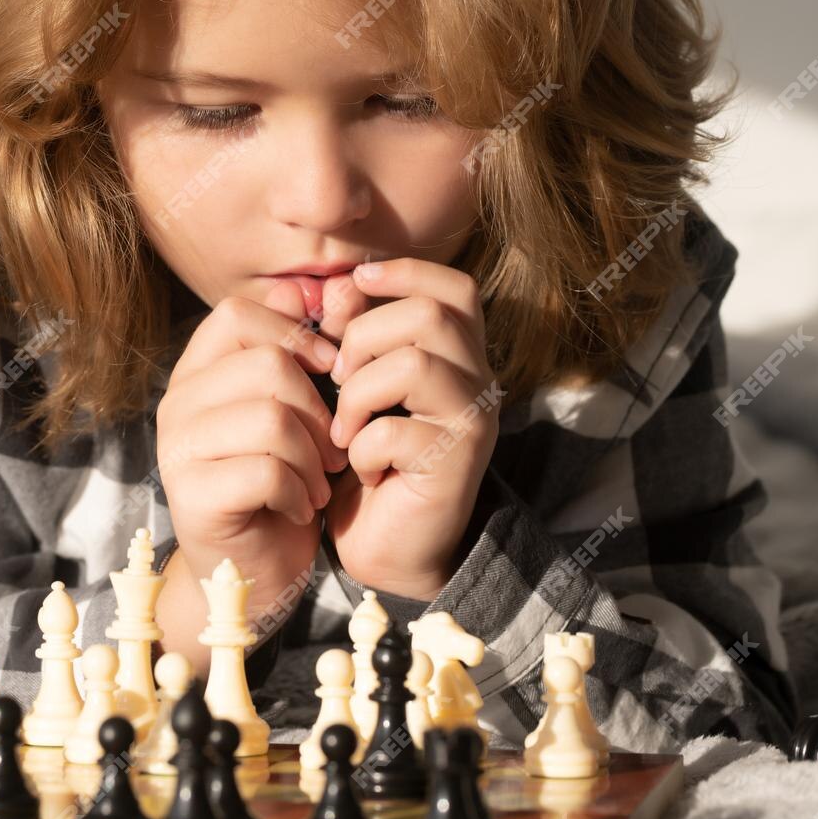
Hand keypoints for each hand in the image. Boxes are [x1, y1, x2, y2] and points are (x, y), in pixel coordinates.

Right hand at [155, 280, 351, 614]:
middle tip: (331, 446)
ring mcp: (178, 450)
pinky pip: (267, 470)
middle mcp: (177, 403)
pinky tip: (301, 507)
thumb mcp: (293, 411)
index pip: (237, 312)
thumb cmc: (279, 485)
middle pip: (267, 364)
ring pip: (271, 416)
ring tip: (317, 481)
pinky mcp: (193, 495)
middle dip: (318, 407)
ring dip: (312, 454)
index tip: (330, 370)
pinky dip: (299, 490)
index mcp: (196, 372)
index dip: (296, 334)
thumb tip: (335, 288)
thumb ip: (304, 353)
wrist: (252, 575)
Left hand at [321, 258, 501, 600]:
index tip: (356, 281)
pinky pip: (396, 430)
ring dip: (359, 392)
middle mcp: (478, 382)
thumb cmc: (370, 459)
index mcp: (458, 356)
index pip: (455, 289)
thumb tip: (339, 286)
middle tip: (339, 377)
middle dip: (365, 336)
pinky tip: (361, 468)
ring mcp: (472, 422)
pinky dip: (363, 446)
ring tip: (345, 428)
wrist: (388, 547)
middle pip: (431, 315)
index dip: (407, 272)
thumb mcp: (355, 386)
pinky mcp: (455, 465)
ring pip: (415, 364)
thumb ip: (352, 334)